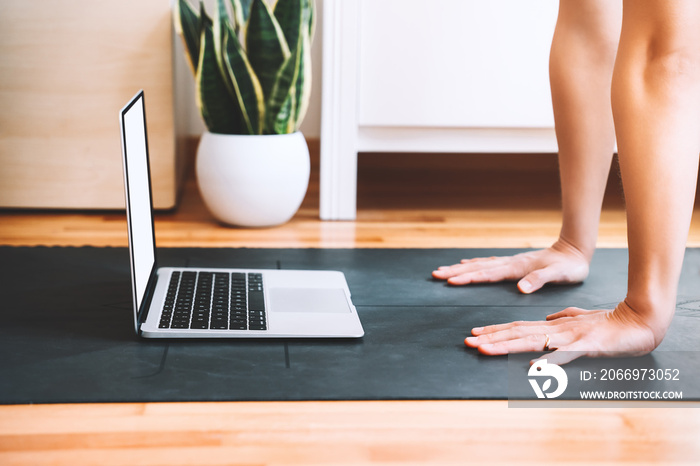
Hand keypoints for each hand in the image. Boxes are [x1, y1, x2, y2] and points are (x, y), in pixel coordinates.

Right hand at [432, 239, 589, 293]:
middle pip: (477, 267)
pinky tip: (466, 264)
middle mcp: (510, 263)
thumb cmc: (569, 266)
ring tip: (443, 270)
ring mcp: (511, 262)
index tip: (450, 281)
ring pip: (480, 265)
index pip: (487, 274)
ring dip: (460, 268)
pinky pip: (488, 264)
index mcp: (517, 268)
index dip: (468, 278)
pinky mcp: (513, 264)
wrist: (574, 250)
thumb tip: (520, 288)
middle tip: (436, 274)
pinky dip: (473, 265)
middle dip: (455, 272)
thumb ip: (538, 280)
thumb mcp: (558, 275)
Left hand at [464, 301, 659, 364]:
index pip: (518, 327)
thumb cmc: (611, 323)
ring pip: (532, 341)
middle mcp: (557, 329)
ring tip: (485, 349)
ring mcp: (570, 337)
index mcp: (554, 325)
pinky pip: (564, 355)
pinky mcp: (586, 346)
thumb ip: (563, 317)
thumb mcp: (581, 319)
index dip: (496, 330)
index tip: (474, 334)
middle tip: (468, 341)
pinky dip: (548, 361)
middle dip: (491, 337)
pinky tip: (532, 367)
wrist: (639, 322)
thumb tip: (547, 319)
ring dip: (507, 346)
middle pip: (518, 333)